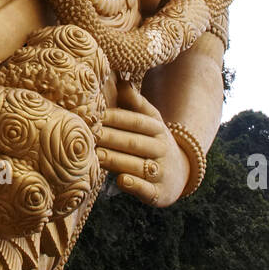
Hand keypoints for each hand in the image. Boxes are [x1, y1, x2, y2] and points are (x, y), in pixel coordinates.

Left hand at [97, 81, 190, 207]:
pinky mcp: (159, 193)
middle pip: (133, 142)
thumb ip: (134, 101)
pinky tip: (120, 180)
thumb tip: (119, 76)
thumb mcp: (150, 120)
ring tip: (94, 155)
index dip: (115, 117)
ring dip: (115, 160)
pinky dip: (135, 185)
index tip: (94, 115)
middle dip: (109, 138)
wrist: (180, 173)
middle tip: (87, 134)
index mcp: (157, 128)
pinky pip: (146, 189)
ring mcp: (161, 171)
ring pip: (136, 164)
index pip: (135, 121)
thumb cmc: (154, 142)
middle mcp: (161, 148)